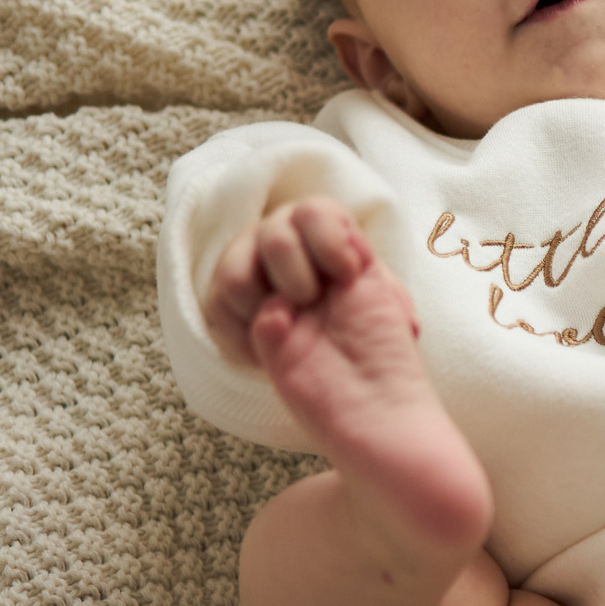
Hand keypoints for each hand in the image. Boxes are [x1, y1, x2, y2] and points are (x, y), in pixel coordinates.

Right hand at [205, 194, 412, 368]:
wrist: (360, 392)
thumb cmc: (377, 341)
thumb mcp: (385, 295)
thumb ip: (363, 258)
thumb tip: (348, 239)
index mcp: (326, 236)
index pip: (313, 212)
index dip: (330, 243)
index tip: (347, 276)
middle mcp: (285, 246)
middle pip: (274, 235)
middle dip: (298, 277)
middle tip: (312, 304)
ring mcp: (253, 275)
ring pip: (235, 273)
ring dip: (266, 303)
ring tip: (292, 323)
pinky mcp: (227, 309)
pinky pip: (219, 308)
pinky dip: (247, 332)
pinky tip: (275, 345)